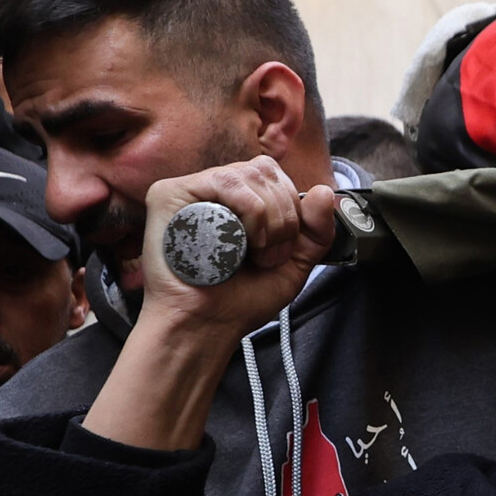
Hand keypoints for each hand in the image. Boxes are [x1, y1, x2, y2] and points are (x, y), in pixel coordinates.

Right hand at [84, 159, 338, 452]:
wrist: (207, 324)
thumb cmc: (240, 300)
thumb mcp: (294, 264)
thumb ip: (317, 231)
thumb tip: (325, 192)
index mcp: (240, 200)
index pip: (275, 176)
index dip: (291, 207)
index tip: (282, 247)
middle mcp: (215, 190)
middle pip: (266, 171)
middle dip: (283, 217)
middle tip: (267, 256)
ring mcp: (192, 190)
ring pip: (250, 175)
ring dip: (268, 219)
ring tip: (253, 253)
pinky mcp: (170, 194)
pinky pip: (226, 182)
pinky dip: (249, 212)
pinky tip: (238, 242)